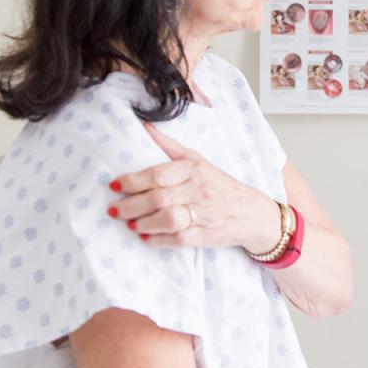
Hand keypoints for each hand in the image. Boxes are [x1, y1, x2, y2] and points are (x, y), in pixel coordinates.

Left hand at [109, 123, 281, 254]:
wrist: (254, 214)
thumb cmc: (220, 186)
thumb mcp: (199, 161)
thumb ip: (170, 146)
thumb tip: (144, 127)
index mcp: (194, 169)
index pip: (158, 174)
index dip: (132, 181)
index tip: (114, 186)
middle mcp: (199, 190)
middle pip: (159, 198)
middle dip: (131, 206)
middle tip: (114, 210)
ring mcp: (204, 214)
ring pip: (168, 220)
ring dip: (144, 223)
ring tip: (130, 224)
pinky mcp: (207, 236)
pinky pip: (180, 239)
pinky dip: (159, 240)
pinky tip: (146, 238)